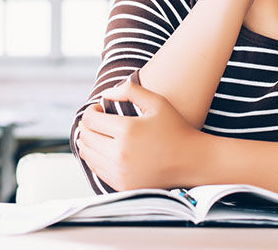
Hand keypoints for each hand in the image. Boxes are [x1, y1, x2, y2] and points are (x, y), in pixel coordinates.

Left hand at [76, 78, 199, 190]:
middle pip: (85, 136)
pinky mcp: (122, 185)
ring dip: (88, 141)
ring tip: (99, 133)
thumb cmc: (175, 128)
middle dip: (87, 125)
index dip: (91, 111)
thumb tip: (105, 93)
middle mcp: (120, 154)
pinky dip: (95, 158)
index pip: (90, 119)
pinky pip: (97, 169)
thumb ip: (130, 91)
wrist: (192, 161)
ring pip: (87, 154)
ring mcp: (120, 172)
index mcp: (127, 130)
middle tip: (97, 120)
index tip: (99, 109)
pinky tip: (105, 149)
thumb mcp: (157, 102)